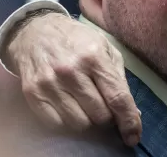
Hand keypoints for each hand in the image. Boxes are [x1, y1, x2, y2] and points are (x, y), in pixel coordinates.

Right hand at [4, 13, 142, 145]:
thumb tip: (133, 113)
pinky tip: (69, 107)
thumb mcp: (105, 49)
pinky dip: (67, 122)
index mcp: (94, 57)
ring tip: (85, 105)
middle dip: (107, 117)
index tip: (133, 136)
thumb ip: (119, 80)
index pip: (117, 98)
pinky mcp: (33, 93)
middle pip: (100, 115)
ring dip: (87, 121)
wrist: (36, 31)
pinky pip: (56, 124)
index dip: (129, 121)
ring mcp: (50, 83)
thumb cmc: (77, 41)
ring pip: (79, 124)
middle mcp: (71, 71)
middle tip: (103, 107)